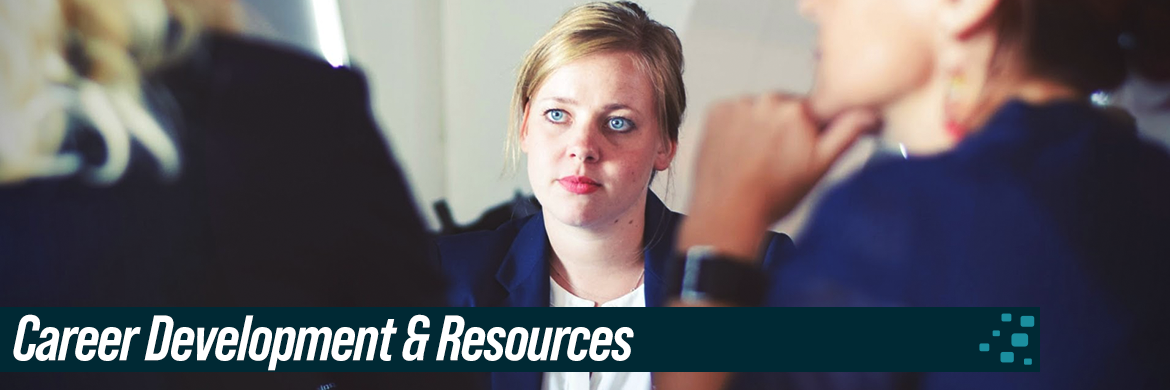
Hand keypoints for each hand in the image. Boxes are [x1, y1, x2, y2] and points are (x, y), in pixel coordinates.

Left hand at [680, 93, 877, 259]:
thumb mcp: (820, 166)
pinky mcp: (716, 111)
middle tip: (776, 160)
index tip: (800, 150)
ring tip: (755, 158)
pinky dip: (735, 127)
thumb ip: (847, 133)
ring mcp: (738, 104)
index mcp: (798, 110)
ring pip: (758, 110)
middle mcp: (767, 100)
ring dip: (758, 126)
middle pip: (784, 108)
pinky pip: (733, 112)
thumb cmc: (773, 195)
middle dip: (783, 128)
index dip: (809, 132)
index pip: (812, 110)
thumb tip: (869, 112)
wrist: (728, 212)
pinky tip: (738, 151)